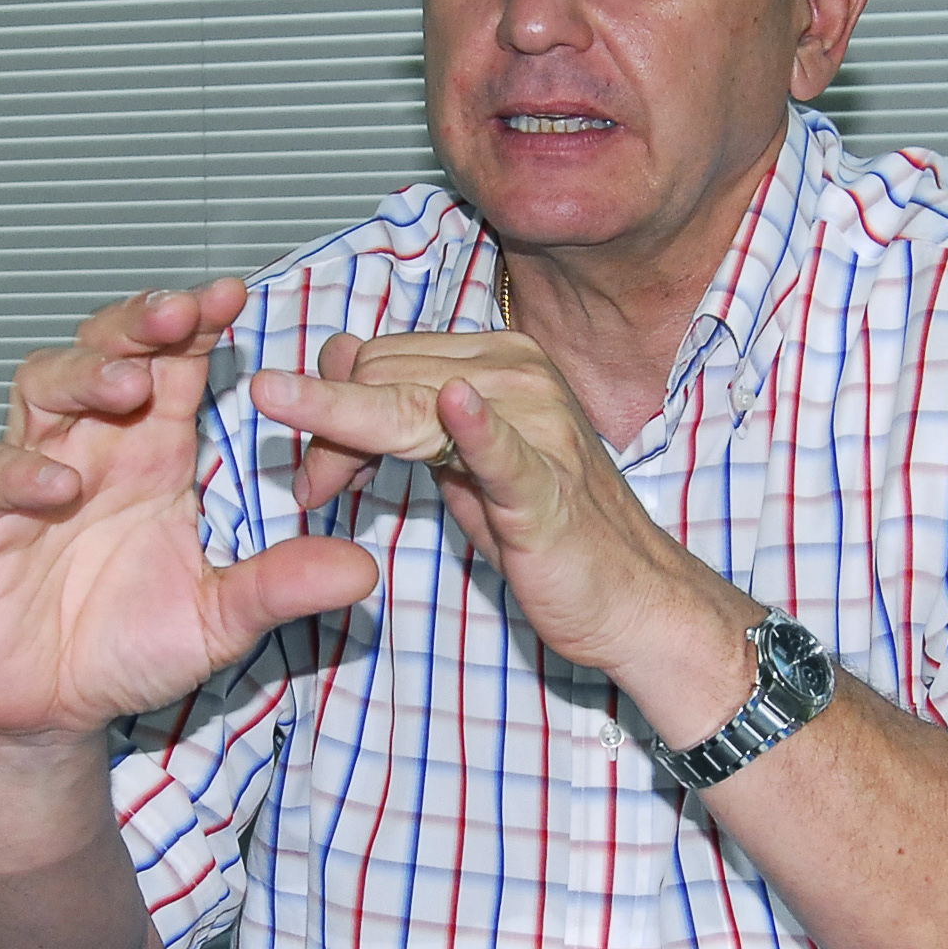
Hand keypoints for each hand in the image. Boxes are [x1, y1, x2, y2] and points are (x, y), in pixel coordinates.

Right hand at [0, 281, 378, 739]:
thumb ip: (282, 586)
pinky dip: (25, 471)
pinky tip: (63, 483)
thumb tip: (362, 568)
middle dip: (139, 326)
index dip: (195, 326)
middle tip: (179, 314)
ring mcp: (38, 479)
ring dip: (84, 378)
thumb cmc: (131, 645)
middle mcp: (96, 452)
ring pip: (43, 391)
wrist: (54, 708)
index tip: (231, 296)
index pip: (173, 368)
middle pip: (106, 355)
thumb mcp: (223, 618)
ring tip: (129, 388)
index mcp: (154, 456)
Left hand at [249, 330, 734, 692]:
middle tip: (316, 490)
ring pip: (412, 406)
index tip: (318, 463)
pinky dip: (478, 431)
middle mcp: (517, 374)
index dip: (328, 402)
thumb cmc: (539, 529)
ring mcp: (538, 424)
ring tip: (320, 488)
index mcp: (497, 359)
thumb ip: (406, 418)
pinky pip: (503, 451)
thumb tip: (333, 371)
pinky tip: (459, 408)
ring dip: (348, 442)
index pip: (380, 355)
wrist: (631, 594)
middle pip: (380, 373)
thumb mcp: (462, 464)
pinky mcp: (547, 486)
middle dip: (327, 427)